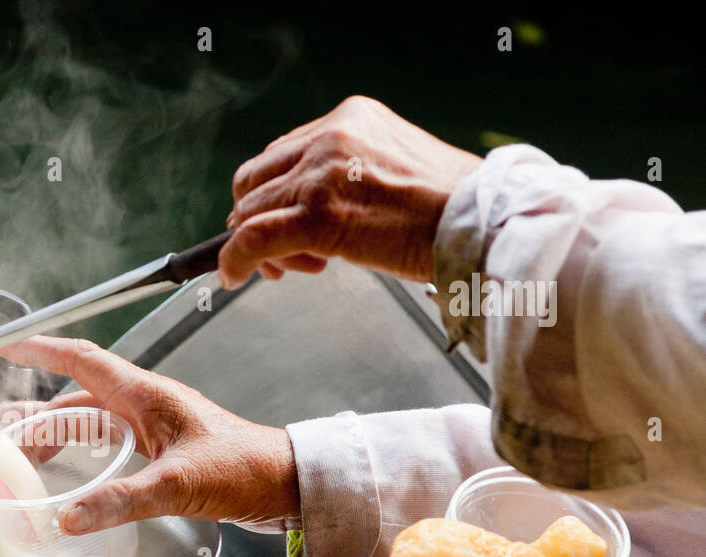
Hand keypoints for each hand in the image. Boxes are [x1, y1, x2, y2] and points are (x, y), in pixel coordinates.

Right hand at [0, 336, 297, 534]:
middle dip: (39, 412)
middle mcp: (147, 404)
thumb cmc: (244, 468)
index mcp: (147, 396)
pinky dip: (86, 454)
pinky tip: (75, 475)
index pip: (82, 360)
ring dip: (60, 434)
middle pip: (79, 397)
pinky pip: (112, 444)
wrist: (286, 482)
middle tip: (5, 433)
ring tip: (28, 454)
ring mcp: (156, 427)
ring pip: (94, 421)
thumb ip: (121, 500)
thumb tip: (69, 517)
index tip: (8, 346)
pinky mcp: (165, 450)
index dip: (42, 351)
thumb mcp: (177, 483)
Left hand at [219, 95, 482, 286]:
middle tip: (287, 253)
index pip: (283, 153)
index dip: (277, 194)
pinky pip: (251, 238)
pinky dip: (234, 260)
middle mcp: (330, 136)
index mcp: (350, 118)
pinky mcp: (316, 216)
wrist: (483, 225)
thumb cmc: (451, 209)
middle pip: (257, 179)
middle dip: (261, 217)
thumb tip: (317, 204)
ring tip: (294, 267)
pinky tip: (233, 278)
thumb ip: (350, 174)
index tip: (290, 222)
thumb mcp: (395, 168)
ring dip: (259, 245)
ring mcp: (320, 175)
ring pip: (251, 210)